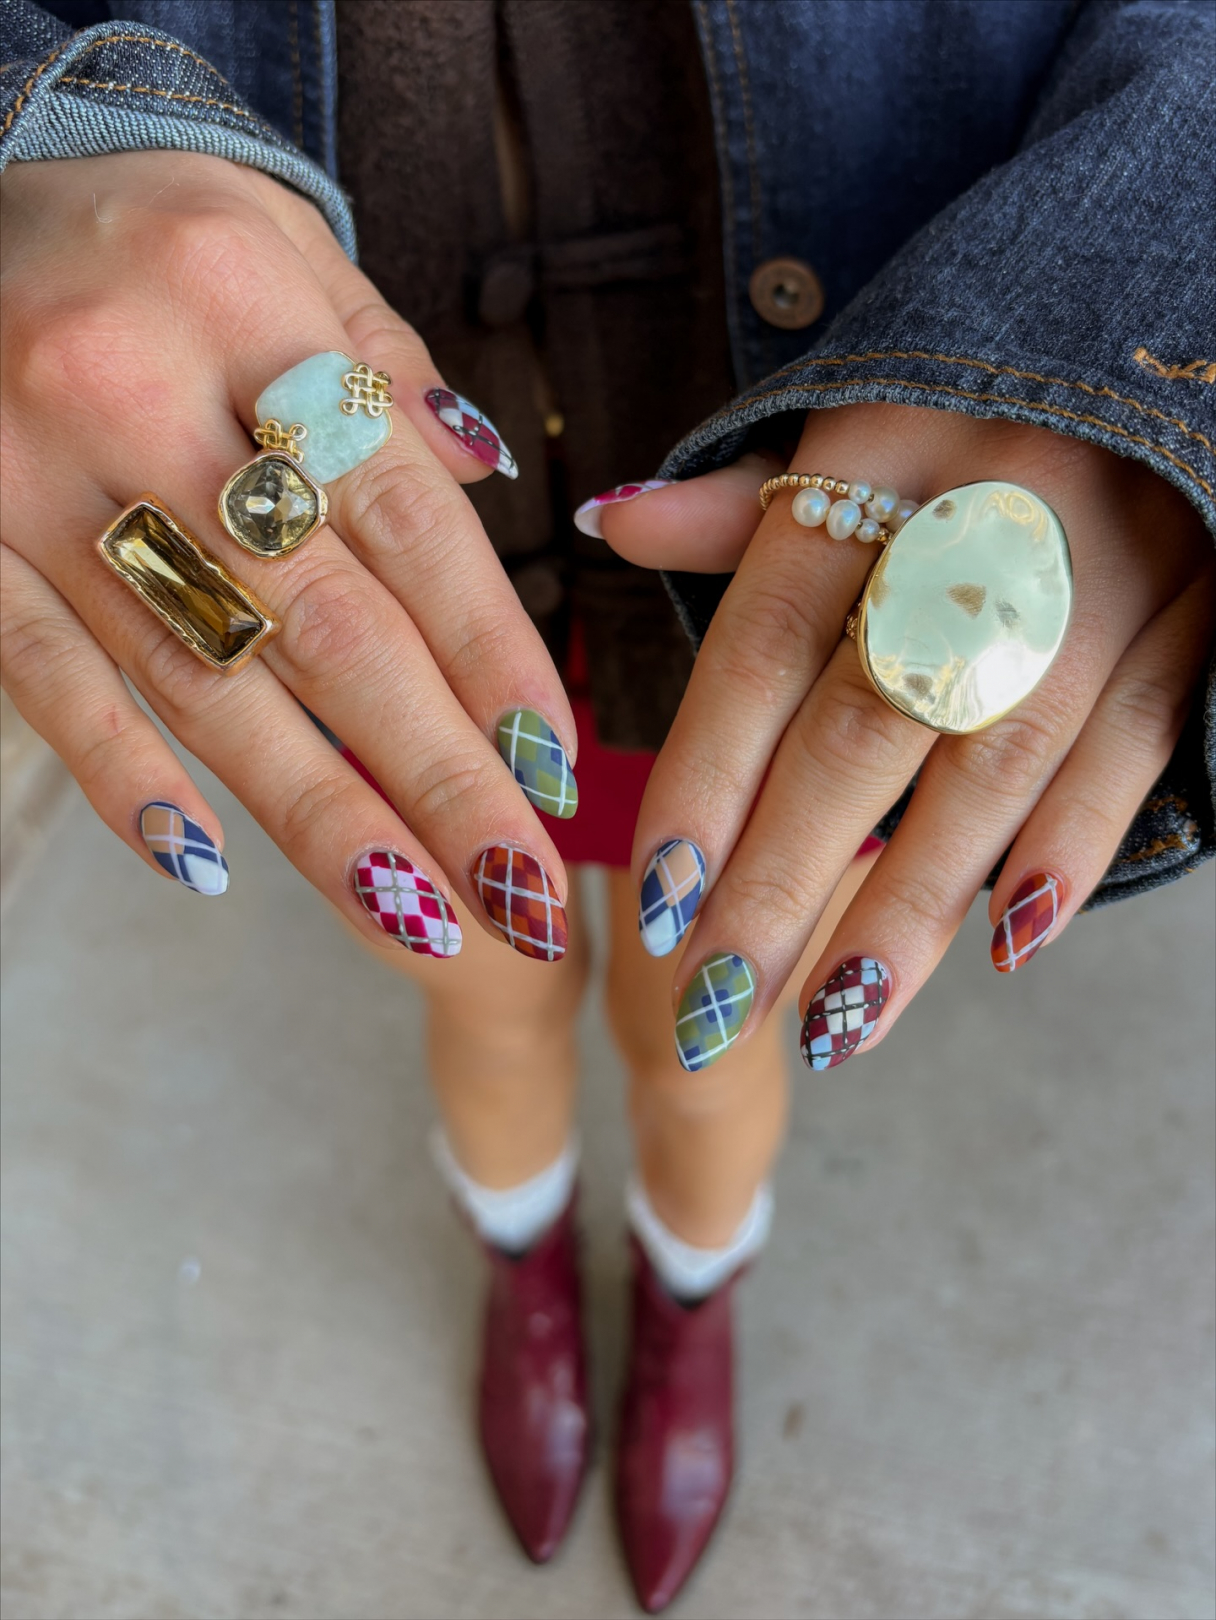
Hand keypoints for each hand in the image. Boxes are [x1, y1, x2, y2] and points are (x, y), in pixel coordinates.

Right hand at [0, 151, 574, 956]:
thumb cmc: (137, 229)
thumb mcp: (277, 239)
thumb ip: (383, 362)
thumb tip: (484, 482)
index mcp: (249, 310)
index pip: (407, 521)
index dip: (491, 654)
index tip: (554, 766)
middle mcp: (139, 396)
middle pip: (329, 629)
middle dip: (438, 778)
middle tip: (523, 893)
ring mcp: (35, 482)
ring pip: (202, 683)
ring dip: (319, 816)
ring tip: (416, 919)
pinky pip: (42, 677)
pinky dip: (121, 776)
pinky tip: (204, 867)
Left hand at [601, 402, 1213, 1067]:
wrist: (1165, 326)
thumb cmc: (976, 396)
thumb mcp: (854, 412)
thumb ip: (738, 501)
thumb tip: (607, 523)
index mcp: (870, 469)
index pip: (759, 654)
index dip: (702, 785)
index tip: (655, 905)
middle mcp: (972, 532)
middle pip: (855, 734)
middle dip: (778, 884)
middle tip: (710, 1008)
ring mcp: (1091, 582)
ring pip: (988, 768)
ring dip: (907, 907)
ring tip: (832, 1025)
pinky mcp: (1189, 616)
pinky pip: (1132, 744)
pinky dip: (1074, 844)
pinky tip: (1010, 944)